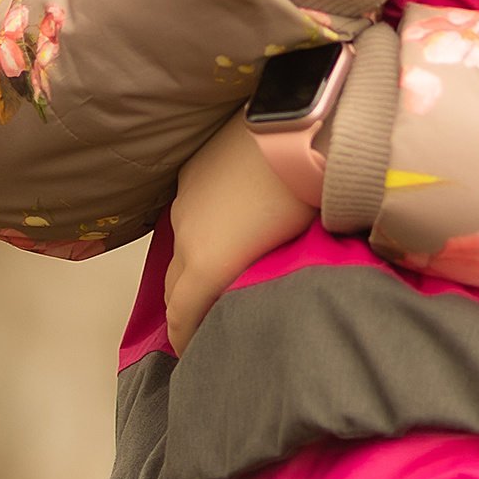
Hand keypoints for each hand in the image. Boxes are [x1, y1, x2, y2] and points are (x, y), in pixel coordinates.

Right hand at [166, 111, 315, 356]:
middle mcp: (186, 236)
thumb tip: (266, 292)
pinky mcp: (192, 169)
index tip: (197, 352)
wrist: (298, 126)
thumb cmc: (305, 194)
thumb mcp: (292, 251)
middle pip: (173, 285)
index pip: (181, 316)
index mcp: (208, 264)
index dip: (185, 339)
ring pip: (180, 244)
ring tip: (218, 269)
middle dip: (185, 307)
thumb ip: (265, 279)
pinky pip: (189, 208)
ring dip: (192, 263)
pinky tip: (224, 221)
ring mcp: (185, 200)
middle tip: (206, 319)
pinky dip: (199, 226)